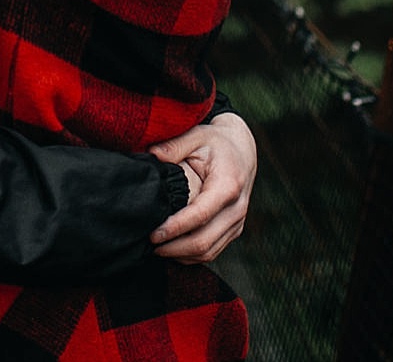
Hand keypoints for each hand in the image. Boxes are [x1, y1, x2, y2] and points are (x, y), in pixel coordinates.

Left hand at [148, 113, 255, 262]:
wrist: (242, 150)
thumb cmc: (216, 143)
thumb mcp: (196, 136)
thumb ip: (174, 146)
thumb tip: (152, 155)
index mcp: (228, 185)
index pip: (200, 215)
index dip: (175, 228)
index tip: (153, 234)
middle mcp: (237, 208)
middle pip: (204, 241)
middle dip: (174, 248)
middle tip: (150, 244)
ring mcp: (237, 221)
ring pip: (209, 252)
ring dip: (181, 255)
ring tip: (158, 249)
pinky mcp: (234, 229)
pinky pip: (213, 251)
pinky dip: (192, 255)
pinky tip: (173, 249)